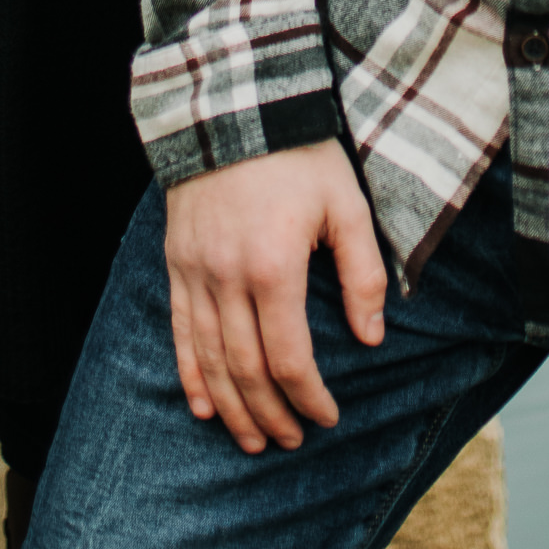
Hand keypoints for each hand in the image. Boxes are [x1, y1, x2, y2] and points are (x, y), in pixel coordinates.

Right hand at [163, 140, 386, 454]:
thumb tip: (371, 336)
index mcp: (274, 268)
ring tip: (252, 441)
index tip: (328, 418)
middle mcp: (228, 278)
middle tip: (292, 442)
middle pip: (247, 370)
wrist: (234, 105)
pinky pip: (180, 332)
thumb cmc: (299, 154)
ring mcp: (196, 272)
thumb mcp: (346, 204)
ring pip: (210, 360)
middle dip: (272, 415)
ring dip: (232, 409)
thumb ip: (362, 273)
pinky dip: (190, 375)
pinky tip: (203, 407)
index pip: (290, 358)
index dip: (310, 398)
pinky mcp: (177, 262)